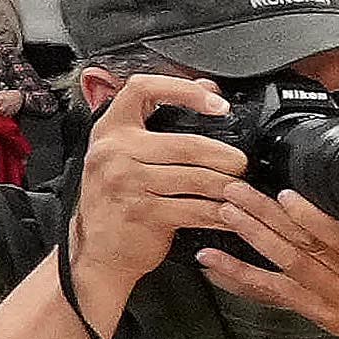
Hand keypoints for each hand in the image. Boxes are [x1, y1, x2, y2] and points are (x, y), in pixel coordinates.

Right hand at [53, 63, 254, 315]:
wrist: (97, 250)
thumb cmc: (117, 198)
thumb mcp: (124, 155)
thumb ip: (157, 124)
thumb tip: (208, 89)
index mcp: (109, 129)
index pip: (141, 88)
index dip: (183, 89)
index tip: (217, 103)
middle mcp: (114, 152)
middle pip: (187, 144)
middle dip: (226, 156)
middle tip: (242, 164)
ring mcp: (127, 183)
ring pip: (197, 178)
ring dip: (229, 186)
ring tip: (241, 189)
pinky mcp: (144, 213)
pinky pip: (196, 209)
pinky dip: (221, 214)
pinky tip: (232, 214)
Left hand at [222, 175, 338, 338]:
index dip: (314, 220)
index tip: (288, 196)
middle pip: (306, 249)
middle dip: (266, 219)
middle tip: (237, 192)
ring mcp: (333, 298)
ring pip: (286, 266)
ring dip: (252, 238)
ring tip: (226, 212)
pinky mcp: (315, 309)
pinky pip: (272, 293)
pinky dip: (239, 278)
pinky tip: (212, 261)